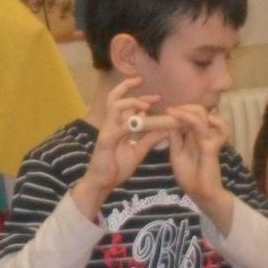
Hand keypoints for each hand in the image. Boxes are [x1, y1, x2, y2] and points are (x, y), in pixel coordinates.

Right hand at [73, 77, 166, 215]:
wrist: (101, 183)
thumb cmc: (116, 167)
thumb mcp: (138, 151)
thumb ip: (149, 139)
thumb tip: (166, 128)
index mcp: (117, 125)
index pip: (126, 103)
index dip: (141, 97)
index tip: (157, 96)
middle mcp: (111, 124)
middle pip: (115, 97)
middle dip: (128, 86)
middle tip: (145, 84)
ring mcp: (107, 131)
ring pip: (115, 107)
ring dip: (131, 102)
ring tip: (147, 105)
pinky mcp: (105, 141)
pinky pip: (117, 129)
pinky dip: (128, 124)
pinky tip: (141, 121)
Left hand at [166, 105, 232, 230]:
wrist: (200, 193)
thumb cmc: (189, 176)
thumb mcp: (176, 154)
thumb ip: (175, 139)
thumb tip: (170, 123)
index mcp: (192, 136)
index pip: (189, 116)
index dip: (179, 111)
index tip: (166, 110)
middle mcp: (201, 134)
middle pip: (198, 111)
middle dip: (184, 108)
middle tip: (171, 111)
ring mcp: (208, 139)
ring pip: (203, 116)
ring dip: (188, 112)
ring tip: (177, 114)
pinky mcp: (212, 147)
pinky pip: (220, 130)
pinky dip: (216, 122)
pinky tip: (206, 122)